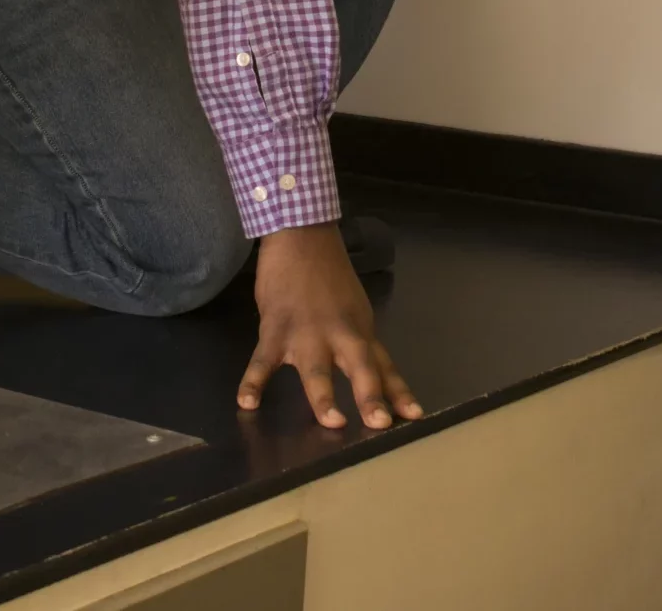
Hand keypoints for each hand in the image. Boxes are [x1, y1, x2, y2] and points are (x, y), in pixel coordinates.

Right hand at [236, 224, 420, 429]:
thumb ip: (359, 343)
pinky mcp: (275, 327)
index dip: (398, 392)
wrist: (301, 236)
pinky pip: (263, 359)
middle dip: (370, 395)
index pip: (383, 366)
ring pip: (317, 368)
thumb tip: (370, 376)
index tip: (414, 417)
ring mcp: (306, 332)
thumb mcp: (353, 309)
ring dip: (324, 396)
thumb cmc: (327, 275)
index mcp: (359, 331)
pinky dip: (253, 381)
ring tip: (333, 422)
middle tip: (380, 424)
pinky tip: (247, 402)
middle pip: (359, 366)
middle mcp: (339, 334)